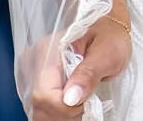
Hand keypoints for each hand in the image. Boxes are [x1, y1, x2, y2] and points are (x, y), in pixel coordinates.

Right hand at [27, 1, 131, 119]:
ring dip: (63, 115)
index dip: (66, 106)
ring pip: (39, 113)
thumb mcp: (108, 53)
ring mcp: (33, 76)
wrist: (109, 30)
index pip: (44, 94)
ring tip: (83, 101)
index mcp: (48, 50)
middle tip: (87, 101)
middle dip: (66, 112)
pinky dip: (60, 114)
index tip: (86, 102)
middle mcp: (34, 62)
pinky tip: (74, 104)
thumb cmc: (110, 37)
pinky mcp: (38, 86)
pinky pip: (42, 111)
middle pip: (39, 106)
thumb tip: (70, 98)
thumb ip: (89, 73)